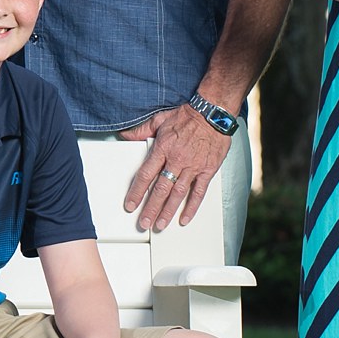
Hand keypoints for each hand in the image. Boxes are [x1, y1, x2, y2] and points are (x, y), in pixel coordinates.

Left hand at [117, 105, 229, 231]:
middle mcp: (177, 160)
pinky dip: (192, 207)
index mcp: (163, 148)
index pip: (146, 175)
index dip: (136, 192)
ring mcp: (193, 167)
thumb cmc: (187, 116)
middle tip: (144, 223)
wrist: (213, 112)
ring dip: (168, 211)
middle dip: (150, 208)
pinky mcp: (207, 170)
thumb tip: (125, 135)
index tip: (130, 205)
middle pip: (160, 189)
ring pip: (178, 194)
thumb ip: (141, 130)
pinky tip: (184, 218)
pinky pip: (199, 192)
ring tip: (160, 224)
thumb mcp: (159, 119)